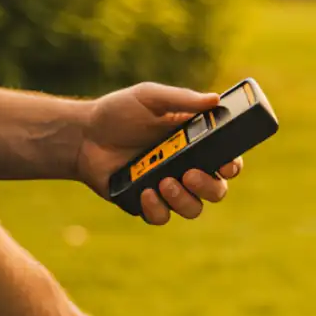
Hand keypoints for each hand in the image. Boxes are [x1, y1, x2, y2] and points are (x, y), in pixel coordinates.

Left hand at [75, 82, 243, 224]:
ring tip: (164, 183)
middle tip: (189, 174)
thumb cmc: (119, 113)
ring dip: (184, 200)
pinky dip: (157, 209)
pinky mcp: (148, 204)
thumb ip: (182, 99)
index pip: (227, 160)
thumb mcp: (149, 98)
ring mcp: (169, 189)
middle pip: (217, 190)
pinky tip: (145, 194)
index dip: (232, 166)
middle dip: (209, 186)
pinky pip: (163, 217)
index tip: (225, 165)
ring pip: (194, 208)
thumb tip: (215, 99)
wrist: (83, 135)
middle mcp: (187, 169)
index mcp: (196, 144)